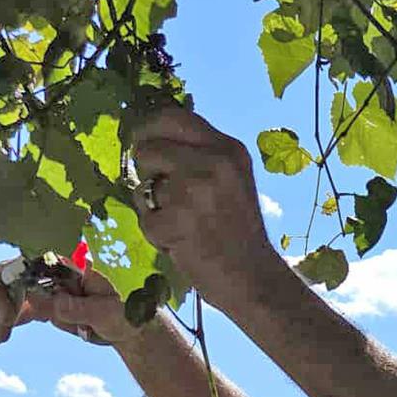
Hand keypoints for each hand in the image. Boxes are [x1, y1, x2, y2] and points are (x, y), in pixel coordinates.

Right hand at [0, 263, 136, 353]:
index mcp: (72, 262)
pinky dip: (4, 324)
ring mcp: (48, 287)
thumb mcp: (112, 311)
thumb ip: (84, 308)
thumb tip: (56, 304)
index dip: (11, 278)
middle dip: (0, 300)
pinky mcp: (46, 304)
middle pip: (14, 275)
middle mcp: (55, 270)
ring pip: (11, 294)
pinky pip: (20, 310)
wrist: (133, 328)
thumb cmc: (131, 313)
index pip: (32, 261)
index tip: (4, 303)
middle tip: (0, 328)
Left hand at [130, 104, 278, 308]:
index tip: (142, 143)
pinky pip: (145, 220)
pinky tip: (182, 244)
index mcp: (228, 149)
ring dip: (153, 209)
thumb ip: (200, 157)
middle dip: (145, 171)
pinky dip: (157, 237)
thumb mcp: (231, 180)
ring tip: (183, 226)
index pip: (174, 118)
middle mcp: (213, 162)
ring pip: (143, 187)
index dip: (149, 129)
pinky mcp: (178, 219)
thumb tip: (151, 140)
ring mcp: (194, 190)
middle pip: (148, 148)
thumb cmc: (239, 232)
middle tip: (160, 193)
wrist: (254, 278)